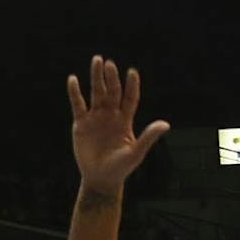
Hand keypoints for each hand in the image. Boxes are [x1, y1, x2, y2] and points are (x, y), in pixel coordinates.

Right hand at [67, 55, 167, 192]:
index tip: (132, 72)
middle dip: (111, 77)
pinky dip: (75, 92)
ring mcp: (95, 118)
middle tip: (109, 63)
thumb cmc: (121, 168)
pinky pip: (78, 104)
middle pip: (112, 91)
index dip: (131, 86)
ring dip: (96, 77)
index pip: (130, 98)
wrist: (100, 179)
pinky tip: (73, 79)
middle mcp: (111, 115)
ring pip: (96, 93)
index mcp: (125, 120)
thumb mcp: (136, 152)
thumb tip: (166, 124)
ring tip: (97, 60)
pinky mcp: (81, 124)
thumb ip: (149, 136)